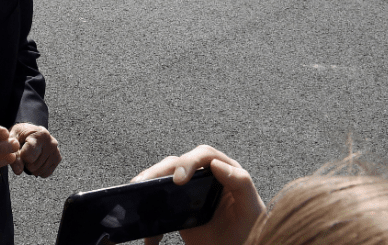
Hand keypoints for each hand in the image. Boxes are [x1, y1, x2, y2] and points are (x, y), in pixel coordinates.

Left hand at [9, 123, 61, 176]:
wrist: (31, 131)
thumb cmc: (21, 134)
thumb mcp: (13, 139)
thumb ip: (14, 155)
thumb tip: (19, 171)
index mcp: (39, 135)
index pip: (28, 155)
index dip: (20, 156)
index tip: (19, 149)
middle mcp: (51, 142)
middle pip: (33, 166)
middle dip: (26, 163)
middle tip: (25, 153)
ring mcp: (56, 151)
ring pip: (39, 171)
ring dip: (31, 168)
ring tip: (31, 155)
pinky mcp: (58, 158)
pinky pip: (45, 173)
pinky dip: (38, 170)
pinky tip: (37, 160)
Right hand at [131, 145, 265, 244]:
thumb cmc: (250, 232)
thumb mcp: (251, 209)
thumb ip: (241, 184)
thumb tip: (218, 164)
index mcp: (226, 171)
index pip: (204, 155)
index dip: (189, 162)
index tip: (179, 178)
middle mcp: (206, 176)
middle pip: (178, 163)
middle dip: (159, 170)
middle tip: (146, 183)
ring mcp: (190, 190)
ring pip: (164, 177)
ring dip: (148, 181)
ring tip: (136, 190)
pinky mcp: (179, 205)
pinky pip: (160, 200)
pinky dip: (149, 210)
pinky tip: (148, 227)